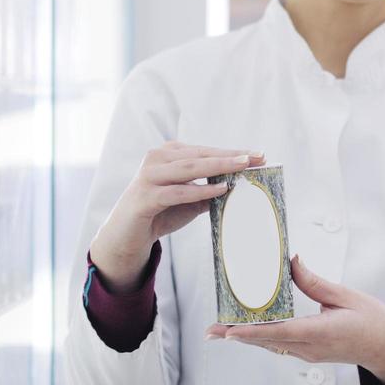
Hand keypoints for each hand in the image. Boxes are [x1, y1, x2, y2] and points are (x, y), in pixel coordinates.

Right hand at [89, 142, 264, 291]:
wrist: (126, 234)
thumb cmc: (160, 213)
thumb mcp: (189, 200)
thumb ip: (208, 190)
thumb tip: (238, 186)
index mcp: (168, 154)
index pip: (205, 150)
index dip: (232, 152)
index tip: (259, 155)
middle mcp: (156, 159)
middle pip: (199, 155)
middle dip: (230, 156)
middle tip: (256, 157)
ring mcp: (148, 176)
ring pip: (189, 168)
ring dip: (217, 167)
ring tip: (242, 168)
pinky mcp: (144, 196)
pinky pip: (177, 191)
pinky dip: (199, 190)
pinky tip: (220, 189)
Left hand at [205, 255, 384, 384]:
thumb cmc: (374, 321)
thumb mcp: (347, 296)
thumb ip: (315, 283)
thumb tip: (290, 262)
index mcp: (322, 333)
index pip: (281, 331)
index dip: (252, 332)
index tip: (229, 331)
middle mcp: (311, 348)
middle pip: (267, 341)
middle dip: (237, 336)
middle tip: (210, 331)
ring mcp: (309, 354)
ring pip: (271, 345)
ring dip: (245, 337)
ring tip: (219, 330)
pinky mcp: (309, 352)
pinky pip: (280, 345)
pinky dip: (260, 337)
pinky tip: (246, 330)